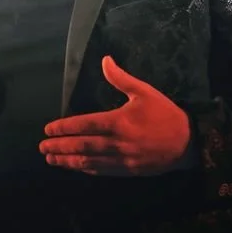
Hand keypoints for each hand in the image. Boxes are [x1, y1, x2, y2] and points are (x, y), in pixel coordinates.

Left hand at [39, 56, 194, 176]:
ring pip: (89, 162)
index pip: (85, 125)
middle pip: (82, 146)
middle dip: (60, 147)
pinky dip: (87, 169)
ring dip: (68, 161)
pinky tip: (76, 167)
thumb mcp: (145, 91)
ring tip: (51, 160)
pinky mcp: (129, 171)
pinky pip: (103, 171)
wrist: (189, 142)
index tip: (48, 130)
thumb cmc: (165, 114)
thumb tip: (105, 60)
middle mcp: (117, 143)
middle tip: (42, 148)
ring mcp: (122, 160)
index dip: (64, 128)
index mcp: (119, 122)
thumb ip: (121, 78)